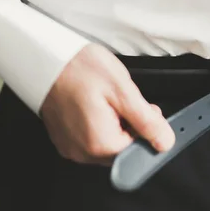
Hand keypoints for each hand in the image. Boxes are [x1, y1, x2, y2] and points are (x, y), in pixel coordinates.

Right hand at [40, 43, 174, 164]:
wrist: (44, 57)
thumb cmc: (79, 69)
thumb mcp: (123, 90)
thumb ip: (147, 121)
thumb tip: (165, 142)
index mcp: (100, 144)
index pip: (139, 150)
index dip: (147, 130)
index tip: (144, 110)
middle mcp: (83, 152)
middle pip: (122, 150)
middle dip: (129, 127)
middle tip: (123, 100)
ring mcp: (71, 147)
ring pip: (107, 145)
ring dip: (114, 126)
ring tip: (105, 100)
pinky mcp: (64, 139)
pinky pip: (90, 139)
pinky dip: (97, 125)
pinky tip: (93, 105)